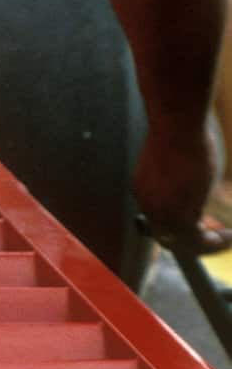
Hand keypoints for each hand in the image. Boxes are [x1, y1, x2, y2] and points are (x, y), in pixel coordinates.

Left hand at [136, 123, 231, 254]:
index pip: (158, 221)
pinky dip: (214, 242)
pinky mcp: (179, 211)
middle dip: (195, 240)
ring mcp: (162, 210)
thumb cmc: (181, 131)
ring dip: (207, 245)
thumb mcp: (180, 157)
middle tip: (219, 236)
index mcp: (145, 190)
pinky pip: (197, 239)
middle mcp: (148, 203)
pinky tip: (230, 237)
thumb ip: (185, 177)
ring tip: (227, 239)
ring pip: (183, 243)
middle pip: (167, 237)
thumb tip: (204, 182)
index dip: (183, 227)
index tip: (206, 224)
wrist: (177, 123)